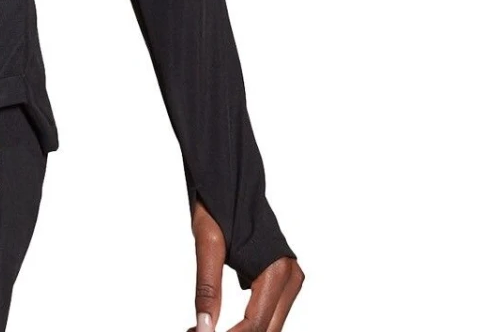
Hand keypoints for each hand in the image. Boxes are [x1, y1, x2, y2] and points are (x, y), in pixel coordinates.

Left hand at [189, 199, 303, 330]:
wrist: (230, 177)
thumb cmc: (219, 203)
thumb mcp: (207, 244)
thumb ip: (207, 288)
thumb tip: (204, 327)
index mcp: (277, 269)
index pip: (256, 323)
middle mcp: (291, 277)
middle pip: (267, 328)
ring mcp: (290, 279)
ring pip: (269, 324)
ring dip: (241, 331)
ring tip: (202, 329)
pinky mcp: (281, 279)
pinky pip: (267, 312)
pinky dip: (246, 322)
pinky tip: (218, 322)